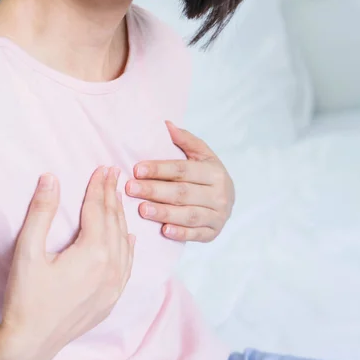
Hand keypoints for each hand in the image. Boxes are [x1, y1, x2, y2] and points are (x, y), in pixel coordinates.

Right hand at [0, 167, 134, 359]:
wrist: (30, 343)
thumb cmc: (25, 298)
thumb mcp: (28, 251)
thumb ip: (41, 213)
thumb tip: (50, 179)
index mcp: (93, 253)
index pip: (98, 210)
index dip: (99, 187)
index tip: (104, 167)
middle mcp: (111, 268)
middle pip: (114, 222)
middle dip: (112, 195)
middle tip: (114, 174)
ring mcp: (114, 286)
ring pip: (124, 242)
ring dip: (120, 218)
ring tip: (118, 198)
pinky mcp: (111, 300)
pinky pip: (127, 266)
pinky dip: (129, 248)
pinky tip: (130, 238)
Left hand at [126, 121, 233, 242]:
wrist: (228, 200)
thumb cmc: (207, 174)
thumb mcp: (201, 155)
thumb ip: (185, 140)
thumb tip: (166, 124)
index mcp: (214, 172)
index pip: (182, 170)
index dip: (159, 169)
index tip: (137, 169)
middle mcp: (219, 194)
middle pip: (182, 192)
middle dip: (155, 190)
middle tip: (131, 188)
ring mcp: (218, 216)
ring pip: (188, 215)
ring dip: (164, 212)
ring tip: (142, 209)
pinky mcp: (213, 233)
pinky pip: (196, 235)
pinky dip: (181, 233)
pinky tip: (164, 230)